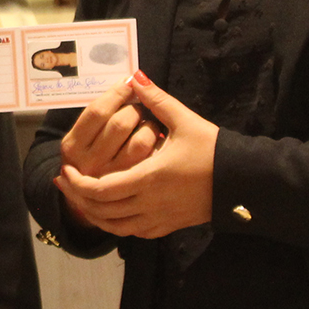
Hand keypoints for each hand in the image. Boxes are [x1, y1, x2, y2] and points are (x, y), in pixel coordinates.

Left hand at [56, 73, 218, 239]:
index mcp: (148, 177)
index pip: (100, 189)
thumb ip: (156, 99)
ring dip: (95, 214)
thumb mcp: (184, 121)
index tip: (67, 171)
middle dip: (78, 198)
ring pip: (116, 226)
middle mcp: (150, 203)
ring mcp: (159, 218)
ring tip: (82, 199)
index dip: (78, 183)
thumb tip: (135, 77)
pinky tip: (112, 211)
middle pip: (101, 210)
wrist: (242, 182)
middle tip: (66, 184)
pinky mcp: (169, 226)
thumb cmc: (213, 150)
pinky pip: (134, 232)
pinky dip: (117, 224)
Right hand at [59, 81, 161, 178]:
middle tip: (137, 107)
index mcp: (72, 146)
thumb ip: (100, 112)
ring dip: (148, 124)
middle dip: (134, 108)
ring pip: (140, 140)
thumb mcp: (82, 136)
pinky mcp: (134, 186)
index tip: (128, 83)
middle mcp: (89, 164)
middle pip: (121, 123)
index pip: (97, 111)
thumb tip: (131, 81)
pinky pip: (152, 157)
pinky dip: (157, 142)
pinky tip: (154, 140)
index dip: (117, 93)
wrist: (87, 198)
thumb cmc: (90, 155)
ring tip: (146, 124)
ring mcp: (112, 179)